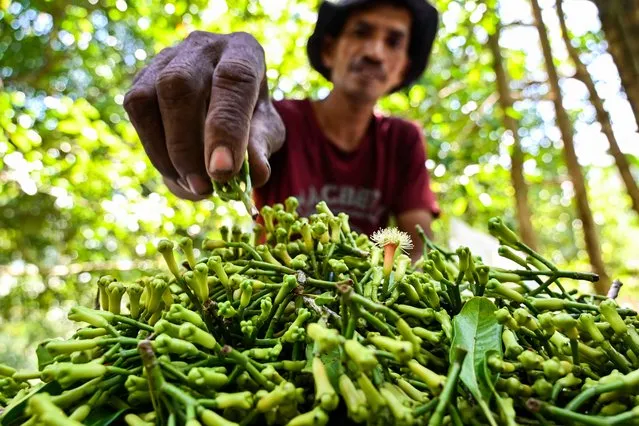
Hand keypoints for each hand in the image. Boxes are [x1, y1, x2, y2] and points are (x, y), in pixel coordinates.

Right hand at [124, 31, 284, 199]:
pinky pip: (136, 110)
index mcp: (243, 51)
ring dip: (166, 151)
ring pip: (148, 98)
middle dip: (187, 145)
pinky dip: (154, 149)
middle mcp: (202, 46)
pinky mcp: (143, 77)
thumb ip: (262, 148)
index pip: (234, 79)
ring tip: (192, 186)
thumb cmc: (252, 117)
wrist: (229, 105)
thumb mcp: (267, 132)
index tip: (222, 171)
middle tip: (203, 187)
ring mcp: (166, 57)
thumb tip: (254, 174)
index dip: (226, 128)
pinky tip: (176, 173)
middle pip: (179, 85)